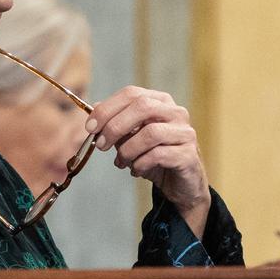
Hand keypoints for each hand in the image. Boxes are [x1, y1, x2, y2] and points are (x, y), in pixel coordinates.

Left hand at [85, 86, 210, 237]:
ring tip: (121, 162)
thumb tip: (93, 110)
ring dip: (127, 150)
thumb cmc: (153, 157)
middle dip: (115, 126)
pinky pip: (158, 155)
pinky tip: (136, 170)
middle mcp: (176, 112)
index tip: (90, 127)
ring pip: (150, 133)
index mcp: (160, 101)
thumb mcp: (130, 138)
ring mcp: (185, 132)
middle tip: (101, 145)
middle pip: (142, 107)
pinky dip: (140, 164)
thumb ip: (114, 123)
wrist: (179, 184)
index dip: (107, 109)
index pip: (131, 94)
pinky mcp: (188, 155)